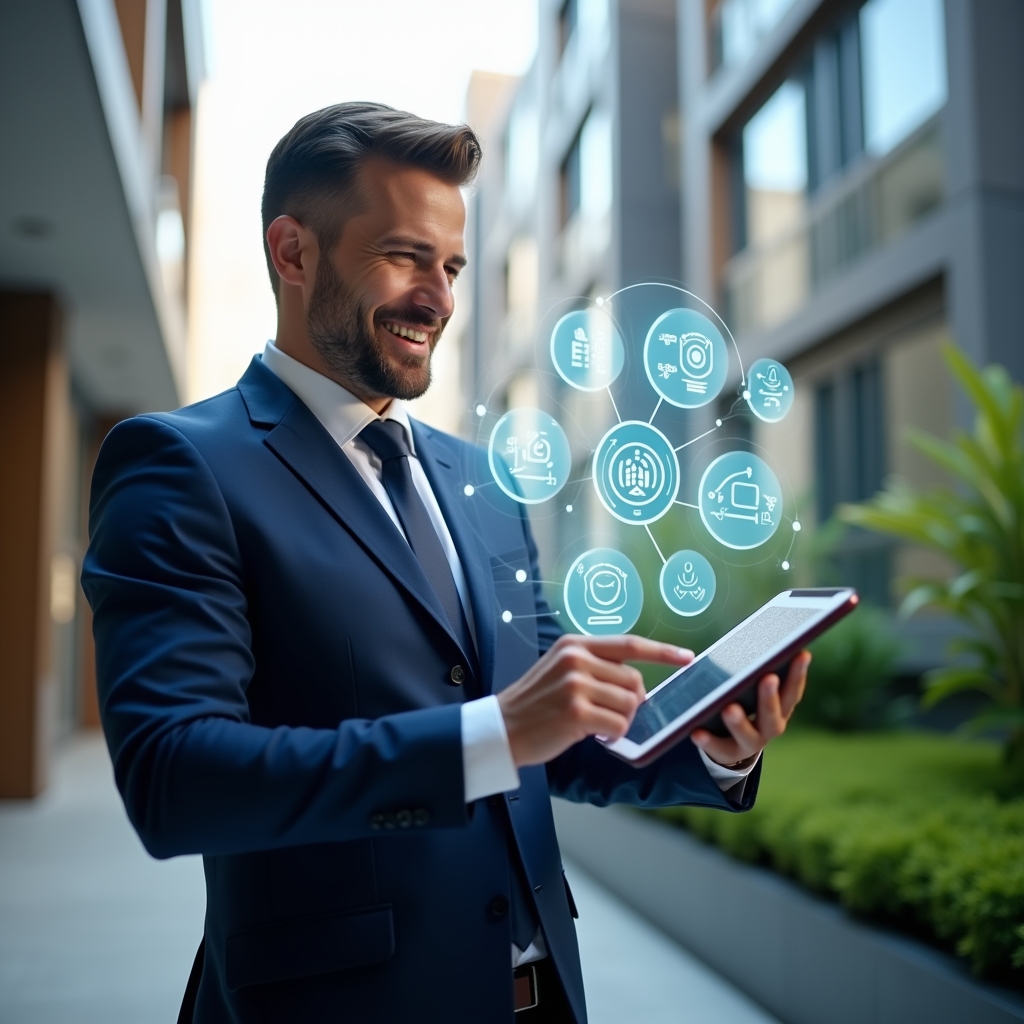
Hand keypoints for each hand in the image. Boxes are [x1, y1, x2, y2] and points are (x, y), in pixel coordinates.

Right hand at [497, 634, 692, 767]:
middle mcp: (576, 659)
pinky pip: (618, 725)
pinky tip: (593, 733)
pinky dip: (613, 734)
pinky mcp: (576, 712)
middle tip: (609, 713)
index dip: (662, 652)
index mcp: (575, 644)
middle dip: (632, 702)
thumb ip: (595, 665)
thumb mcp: (561, 668)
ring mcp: (576, 685)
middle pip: (635, 680)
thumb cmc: (536, 702)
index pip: (630, 643)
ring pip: (630, 704)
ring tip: (596, 723)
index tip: (687, 657)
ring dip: (621, 720)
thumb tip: (636, 682)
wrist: (503, 728)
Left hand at [690, 651, 810, 767]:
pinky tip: (697, 732)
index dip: (798, 674)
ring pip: (748, 735)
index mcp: (781, 709)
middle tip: (768, 678)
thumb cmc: (745, 704)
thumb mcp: (753, 690)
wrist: (733, 745)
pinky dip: (708, 741)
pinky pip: (718, 748)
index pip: (793, 691)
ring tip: (729, 708)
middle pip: (773, 715)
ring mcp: (750, 743)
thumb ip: (754, 673)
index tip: (801, 654)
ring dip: (739, 722)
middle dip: (770, 696)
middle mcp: (770, 727)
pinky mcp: (728, 753)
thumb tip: (754, 638)